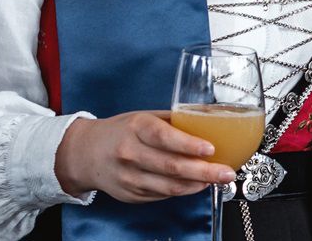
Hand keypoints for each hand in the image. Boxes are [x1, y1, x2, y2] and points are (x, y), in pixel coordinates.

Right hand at [53, 111, 234, 202]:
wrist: (84, 154)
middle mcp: (130, 154)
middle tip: (227, 172)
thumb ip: (174, 120)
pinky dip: (183, 191)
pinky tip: (197, 184)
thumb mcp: (143, 117)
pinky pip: (162, 195)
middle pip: (172, 167)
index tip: (211, 148)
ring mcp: (129, 177)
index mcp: (136, 128)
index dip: (189, 145)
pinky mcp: (130, 194)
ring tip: (218, 180)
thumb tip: (210, 119)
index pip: (164, 138)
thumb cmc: (120, 132)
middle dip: (204, 172)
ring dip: (198, 184)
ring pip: (169, 186)